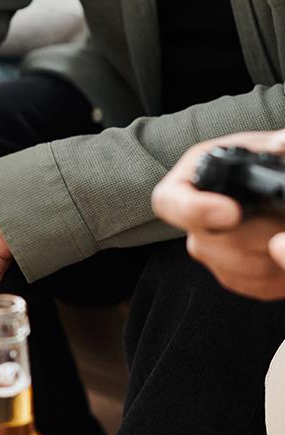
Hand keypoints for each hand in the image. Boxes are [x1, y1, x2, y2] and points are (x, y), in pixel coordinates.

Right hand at [152, 130, 284, 299]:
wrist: (283, 194)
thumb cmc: (277, 164)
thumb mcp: (275, 149)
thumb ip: (277, 145)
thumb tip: (282, 143)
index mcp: (194, 176)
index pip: (169, 201)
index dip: (195, 210)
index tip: (232, 214)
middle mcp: (194, 216)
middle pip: (209, 242)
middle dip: (256, 235)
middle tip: (284, 217)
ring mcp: (208, 247)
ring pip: (237, 265)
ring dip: (271, 253)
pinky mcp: (229, 272)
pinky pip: (251, 281)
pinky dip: (276, 270)